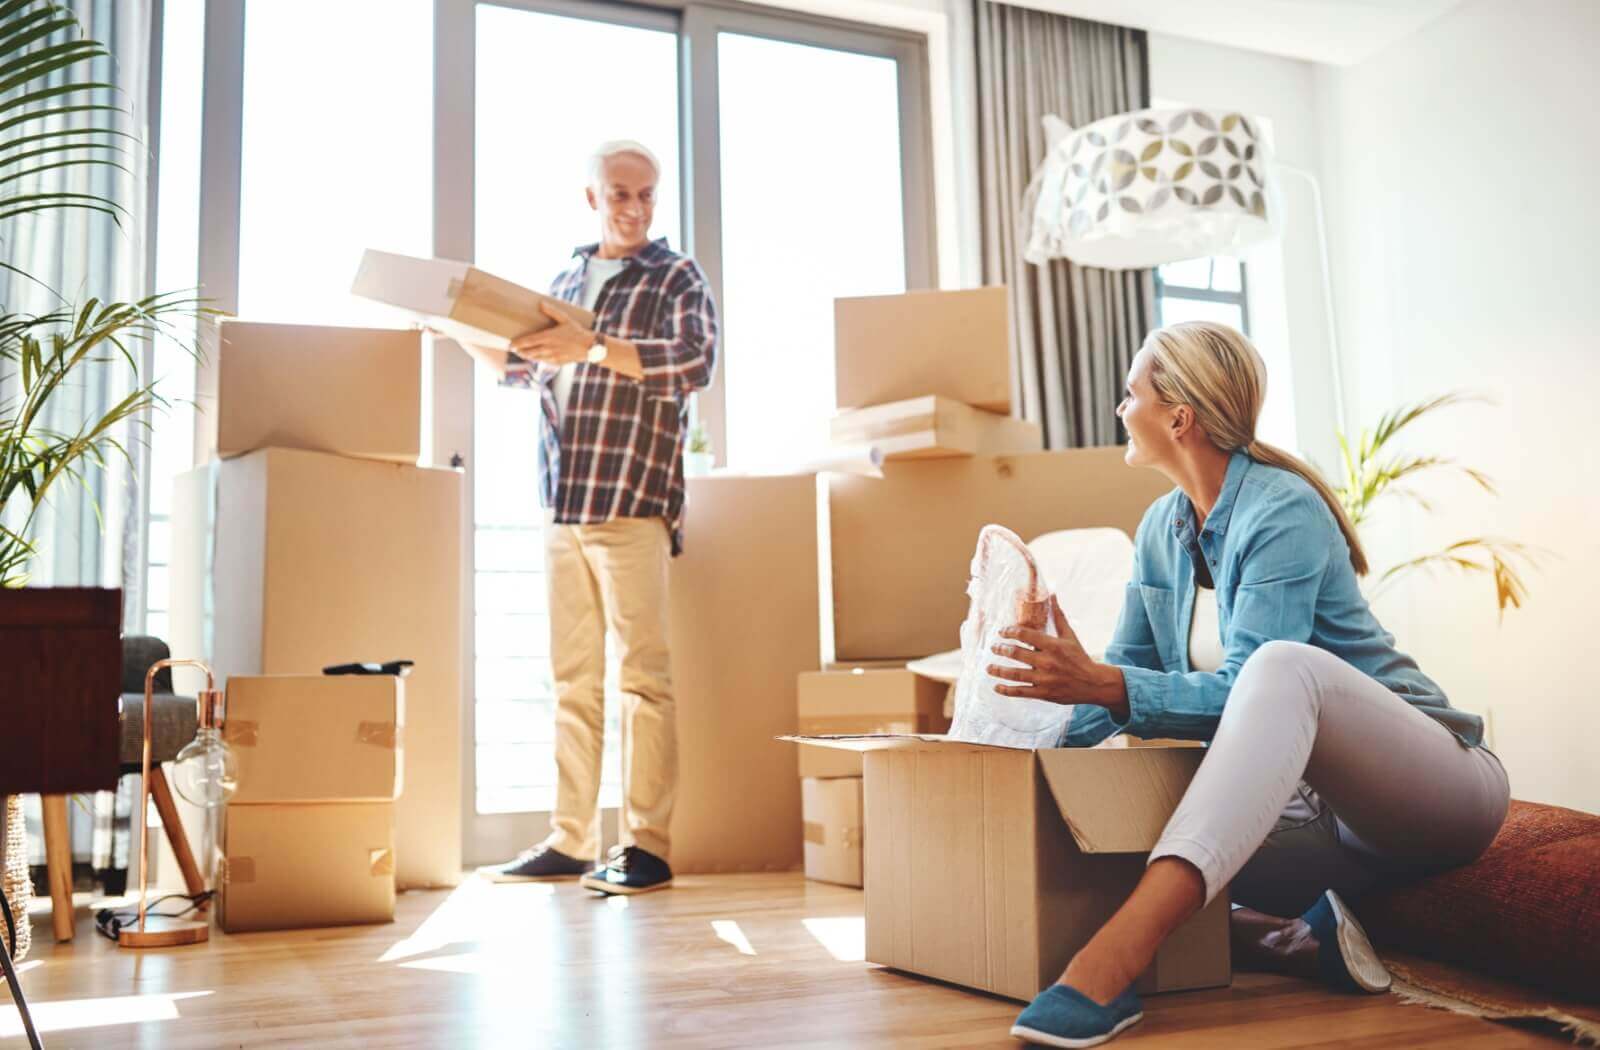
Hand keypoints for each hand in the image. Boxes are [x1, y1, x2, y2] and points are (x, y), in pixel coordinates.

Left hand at [508, 302, 594, 365]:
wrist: (590, 347)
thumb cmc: (577, 331)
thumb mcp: (565, 319)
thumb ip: (552, 311)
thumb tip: (541, 303)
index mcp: (548, 337)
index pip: (528, 341)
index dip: (517, 344)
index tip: (510, 344)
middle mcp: (548, 348)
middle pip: (528, 352)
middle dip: (520, 351)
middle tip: (513, 349)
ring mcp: (552, 357)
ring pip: (535, 358)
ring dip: (527, 356)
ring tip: (522, 353)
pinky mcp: (557, 363)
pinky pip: (543, 361)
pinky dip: (538, 359)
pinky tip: (536, 356)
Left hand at [988, 595, 1125, 709]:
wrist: (1094, 683)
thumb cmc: (1080, 658)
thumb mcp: (1070, 636)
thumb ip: (1058, 616)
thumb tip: (1052, 596)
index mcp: (1053, 645)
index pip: (1025, 635)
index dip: (1010, 632)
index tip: (1002, 632)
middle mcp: (1047, 662)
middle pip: (1017, 653)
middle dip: (1001, 649)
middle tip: (993, 647)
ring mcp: (1044, 679)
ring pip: (1015, 674)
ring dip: (999, 670)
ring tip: (988, 667)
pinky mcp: (1044, 693)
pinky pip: (1021, 692)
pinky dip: (1007, 690)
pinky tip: (996, 686)